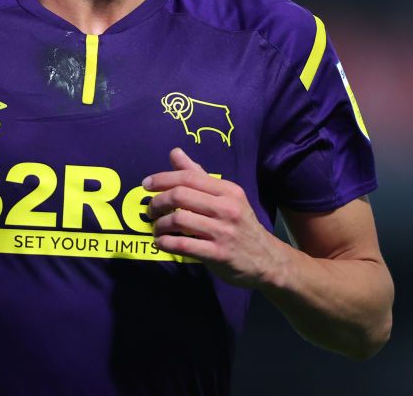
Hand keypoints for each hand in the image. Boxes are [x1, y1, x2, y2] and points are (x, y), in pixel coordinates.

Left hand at [144, 148, 288, 288]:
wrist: (266, 259)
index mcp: (228, 190)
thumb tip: (175, 152)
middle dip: (157, 202)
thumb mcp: (226, 197)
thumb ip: (199, 175)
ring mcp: (223, 232)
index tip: (146, 185)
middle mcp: (227, 208)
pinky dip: (166, 243)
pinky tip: (161, 243)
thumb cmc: (240, 224)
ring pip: (179, 220)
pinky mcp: (218, 254)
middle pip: (180, 196)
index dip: (162, 179)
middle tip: (150, 210)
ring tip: (156, 228)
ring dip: (160, 225)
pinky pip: (184, 245)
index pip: (189, 177)